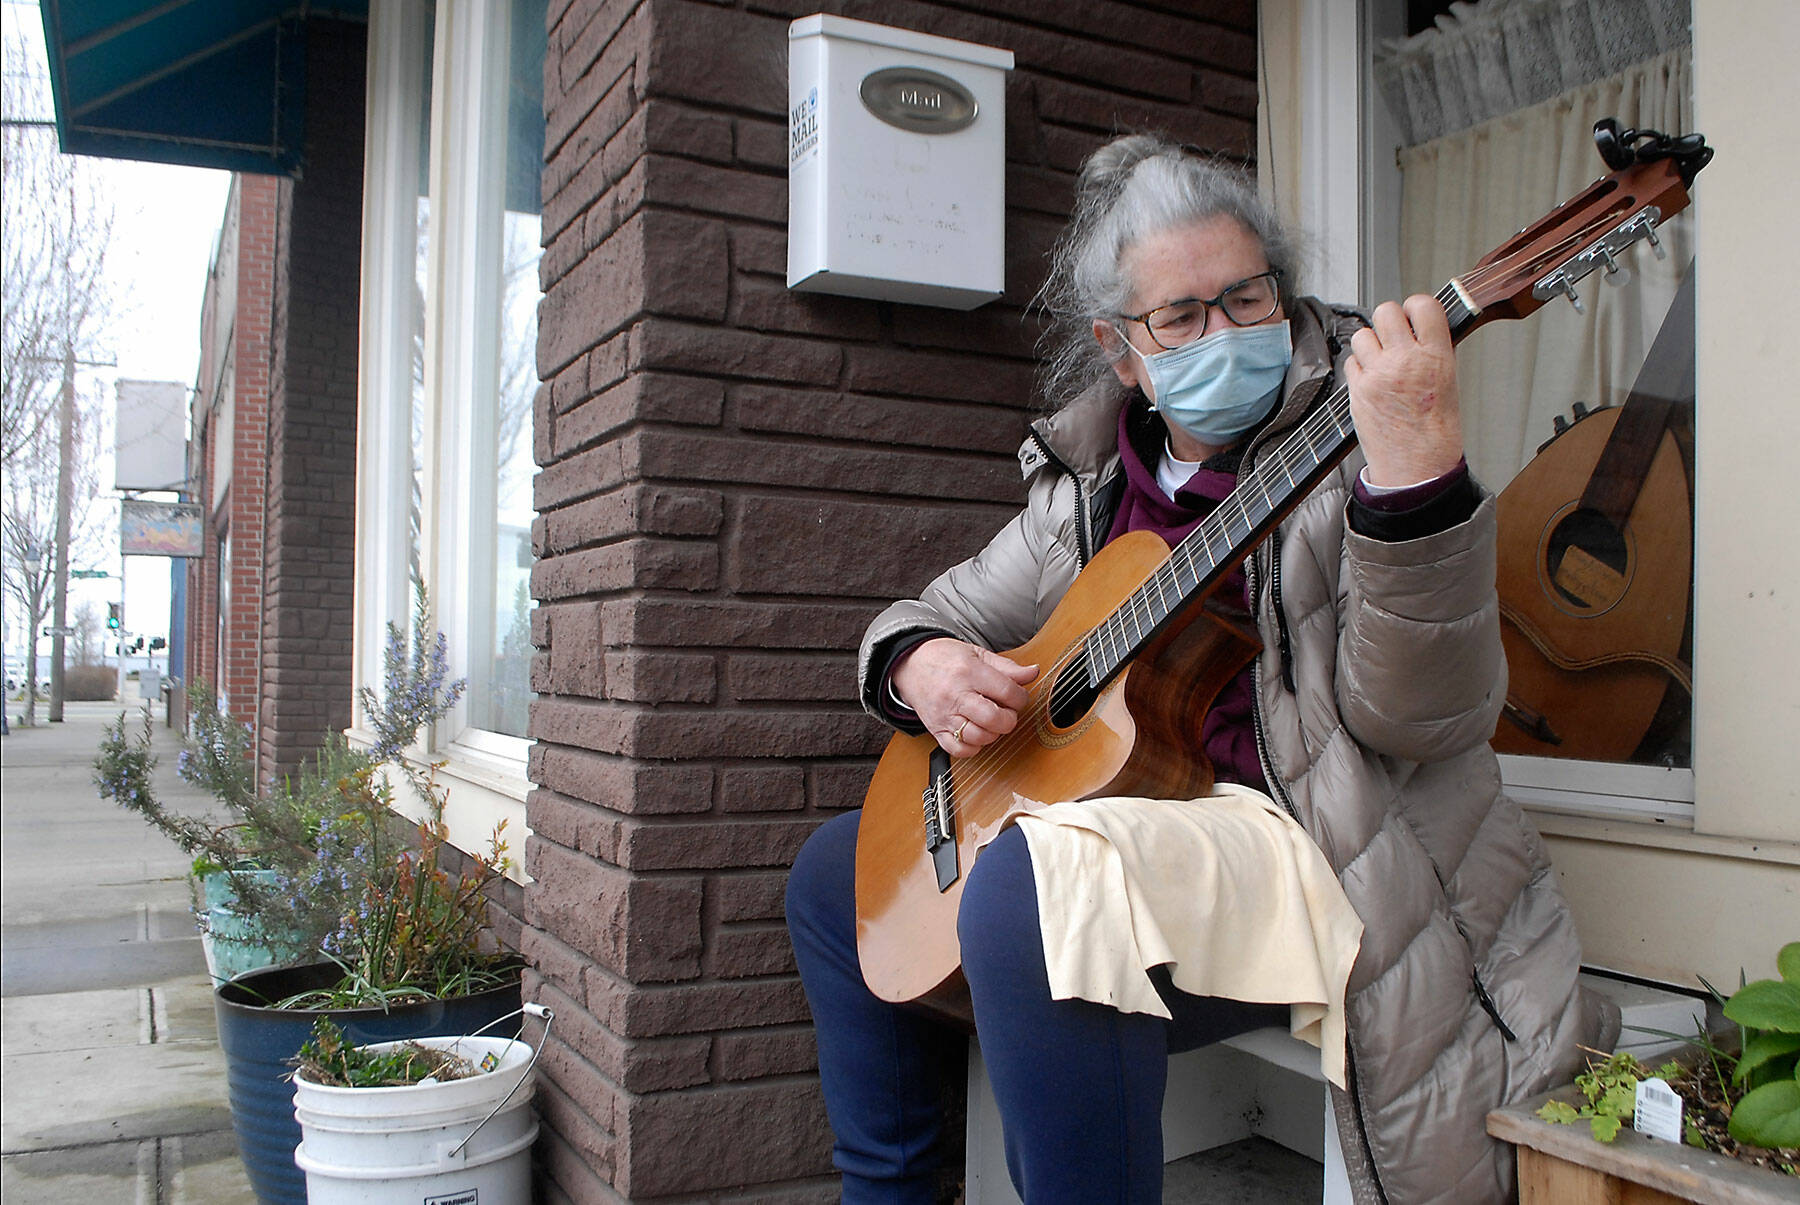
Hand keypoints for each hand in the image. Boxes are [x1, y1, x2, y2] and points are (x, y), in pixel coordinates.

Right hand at [891, 637, 1038, 756]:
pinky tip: (976, 734)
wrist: (910, 664)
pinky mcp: (936, 730)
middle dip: (1009, 719)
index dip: (1020, 698)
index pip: (1006, 691)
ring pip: (978, 737)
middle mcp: (955, 695)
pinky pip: (958, 750)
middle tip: (1006, 712)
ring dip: (992, 734)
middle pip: (993, 719)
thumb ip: (1007, 667)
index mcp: (968, 672)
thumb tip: (1033, 673)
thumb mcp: (977, 653)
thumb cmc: (945, 658)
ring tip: (991, 722)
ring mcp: (944, 715)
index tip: (1017, 697)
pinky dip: (973, 747)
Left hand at [1343, 296, 1463, 486]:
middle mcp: (1405, 361)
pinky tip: (1371, 380)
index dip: (1416, 307)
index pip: (1423, 305)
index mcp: (1436, 356)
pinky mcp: (1357, 390)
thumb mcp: (1450, 382)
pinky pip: (1350, 362)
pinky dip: (1358, 367)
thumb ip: (1434, 352)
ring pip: (1362, 335)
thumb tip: (1422, 330)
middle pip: (1385, 311)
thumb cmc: (1436, 432)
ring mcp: (1378, 374)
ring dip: (1370, 344)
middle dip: (1388, 320)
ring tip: (1382, 361)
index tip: (1414, 315)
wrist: (1417, 468)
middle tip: (1393, 336)